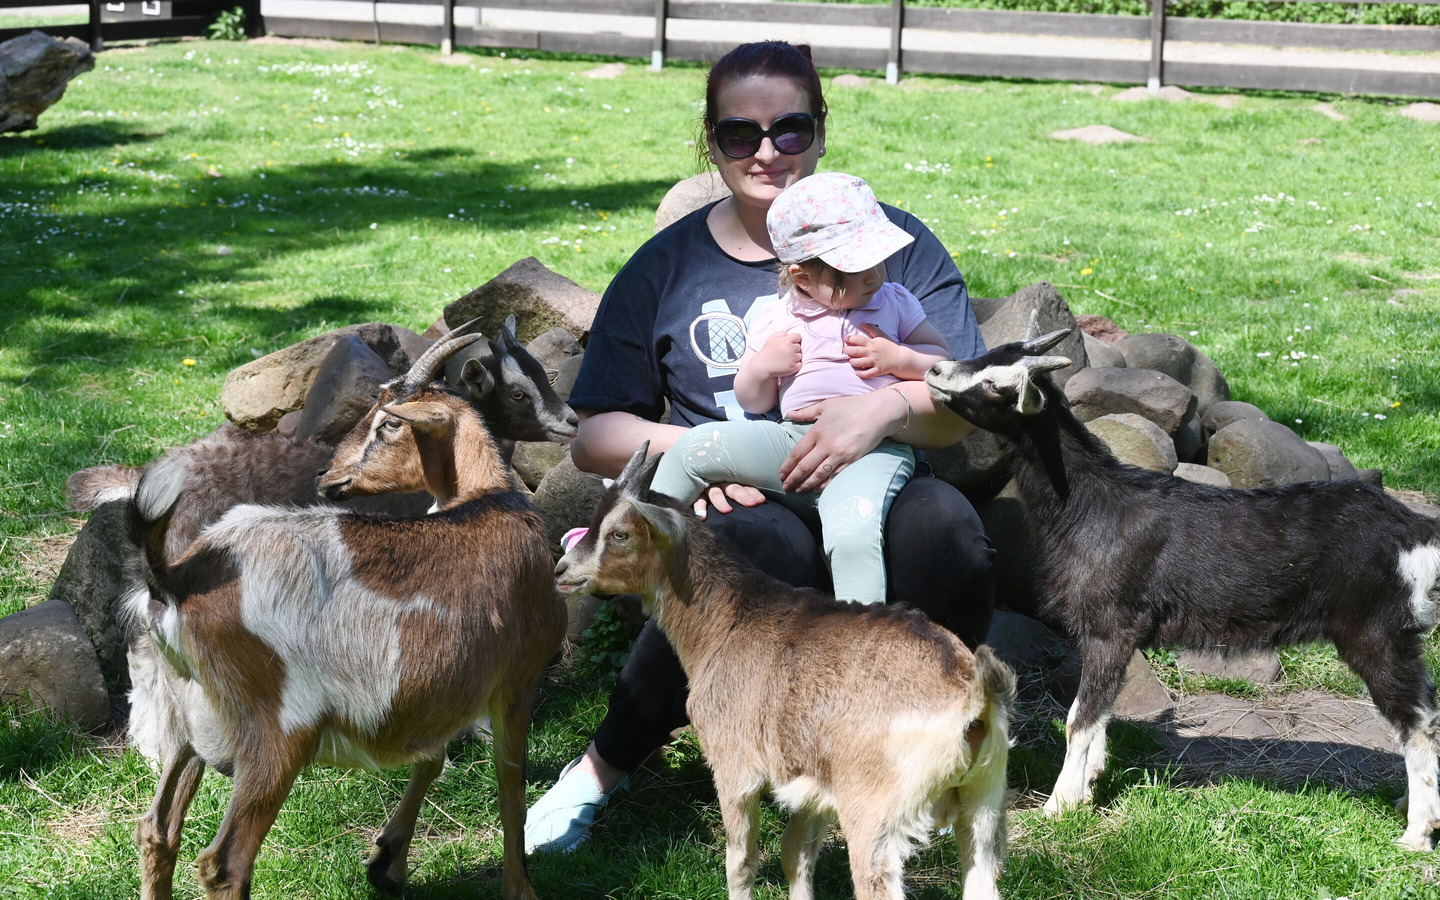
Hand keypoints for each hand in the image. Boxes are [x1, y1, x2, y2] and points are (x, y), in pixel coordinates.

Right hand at [692, 482, 766, 519]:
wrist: (695, 473)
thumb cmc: (721, 488)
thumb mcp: (733, 489)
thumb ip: (744, 496)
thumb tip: (759, 507)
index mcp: (734, 482)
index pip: (746, 487)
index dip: (754, 493)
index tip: (761, 501)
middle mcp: (722, 482)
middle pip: (734, 488)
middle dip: (743, 496)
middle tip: (751, 504)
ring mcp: (709, 487)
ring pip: (716, 493)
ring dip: (721, 502)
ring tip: (727, 511)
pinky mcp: (696, 492)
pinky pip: (698, 500)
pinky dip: (699, 508)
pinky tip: (702, 517)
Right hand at [754, 330, 802, 379]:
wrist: (763, 366)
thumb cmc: (767, 351)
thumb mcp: (772, 338)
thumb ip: (781, 333)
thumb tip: (789, 334)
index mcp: (786, 341)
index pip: (798, 336)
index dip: (795, 339)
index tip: (791, 342)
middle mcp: (790, 350)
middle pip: (799, 346)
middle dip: (793, 348)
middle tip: (785, 352)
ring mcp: (792, 359)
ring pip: (800, 355)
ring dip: (795, 356)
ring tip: (786, 358)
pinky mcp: (793, 368)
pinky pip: (800, 364)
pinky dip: (796, 364)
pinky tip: (788, 363)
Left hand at [780, 392, 895, 492]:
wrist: (878, 412)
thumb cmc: (852, 406)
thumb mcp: (826, 405)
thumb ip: (806, 412)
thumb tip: (790, 414)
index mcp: (817, 431)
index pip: (797, 453)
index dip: (788, 466)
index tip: (781, 474)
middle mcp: (826, 445)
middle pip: (805, 467)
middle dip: (793, 479)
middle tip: (786, 487)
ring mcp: (839, 454)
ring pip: (818, 475)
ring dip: (806, 484)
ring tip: (799, 490)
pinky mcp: (852, 460)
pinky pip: (834, 476)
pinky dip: (824, 484)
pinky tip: (817, 489)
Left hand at [845, 323, 907, 378]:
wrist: (900, 358)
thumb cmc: (890, 346)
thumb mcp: (882, 335)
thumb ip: (872, 329)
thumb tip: (862, 323)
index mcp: (872, 343)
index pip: (858, 339)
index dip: (849, 339)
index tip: (846, 339)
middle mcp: (872, 352)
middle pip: (856, 351)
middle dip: (847, 351)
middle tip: (845, 350)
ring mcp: (875, 362)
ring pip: (860, 363)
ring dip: (852, 362)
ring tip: (851, 361)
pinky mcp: (878, 370)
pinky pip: (868, 373)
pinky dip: (861, 373)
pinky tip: (857, 372)